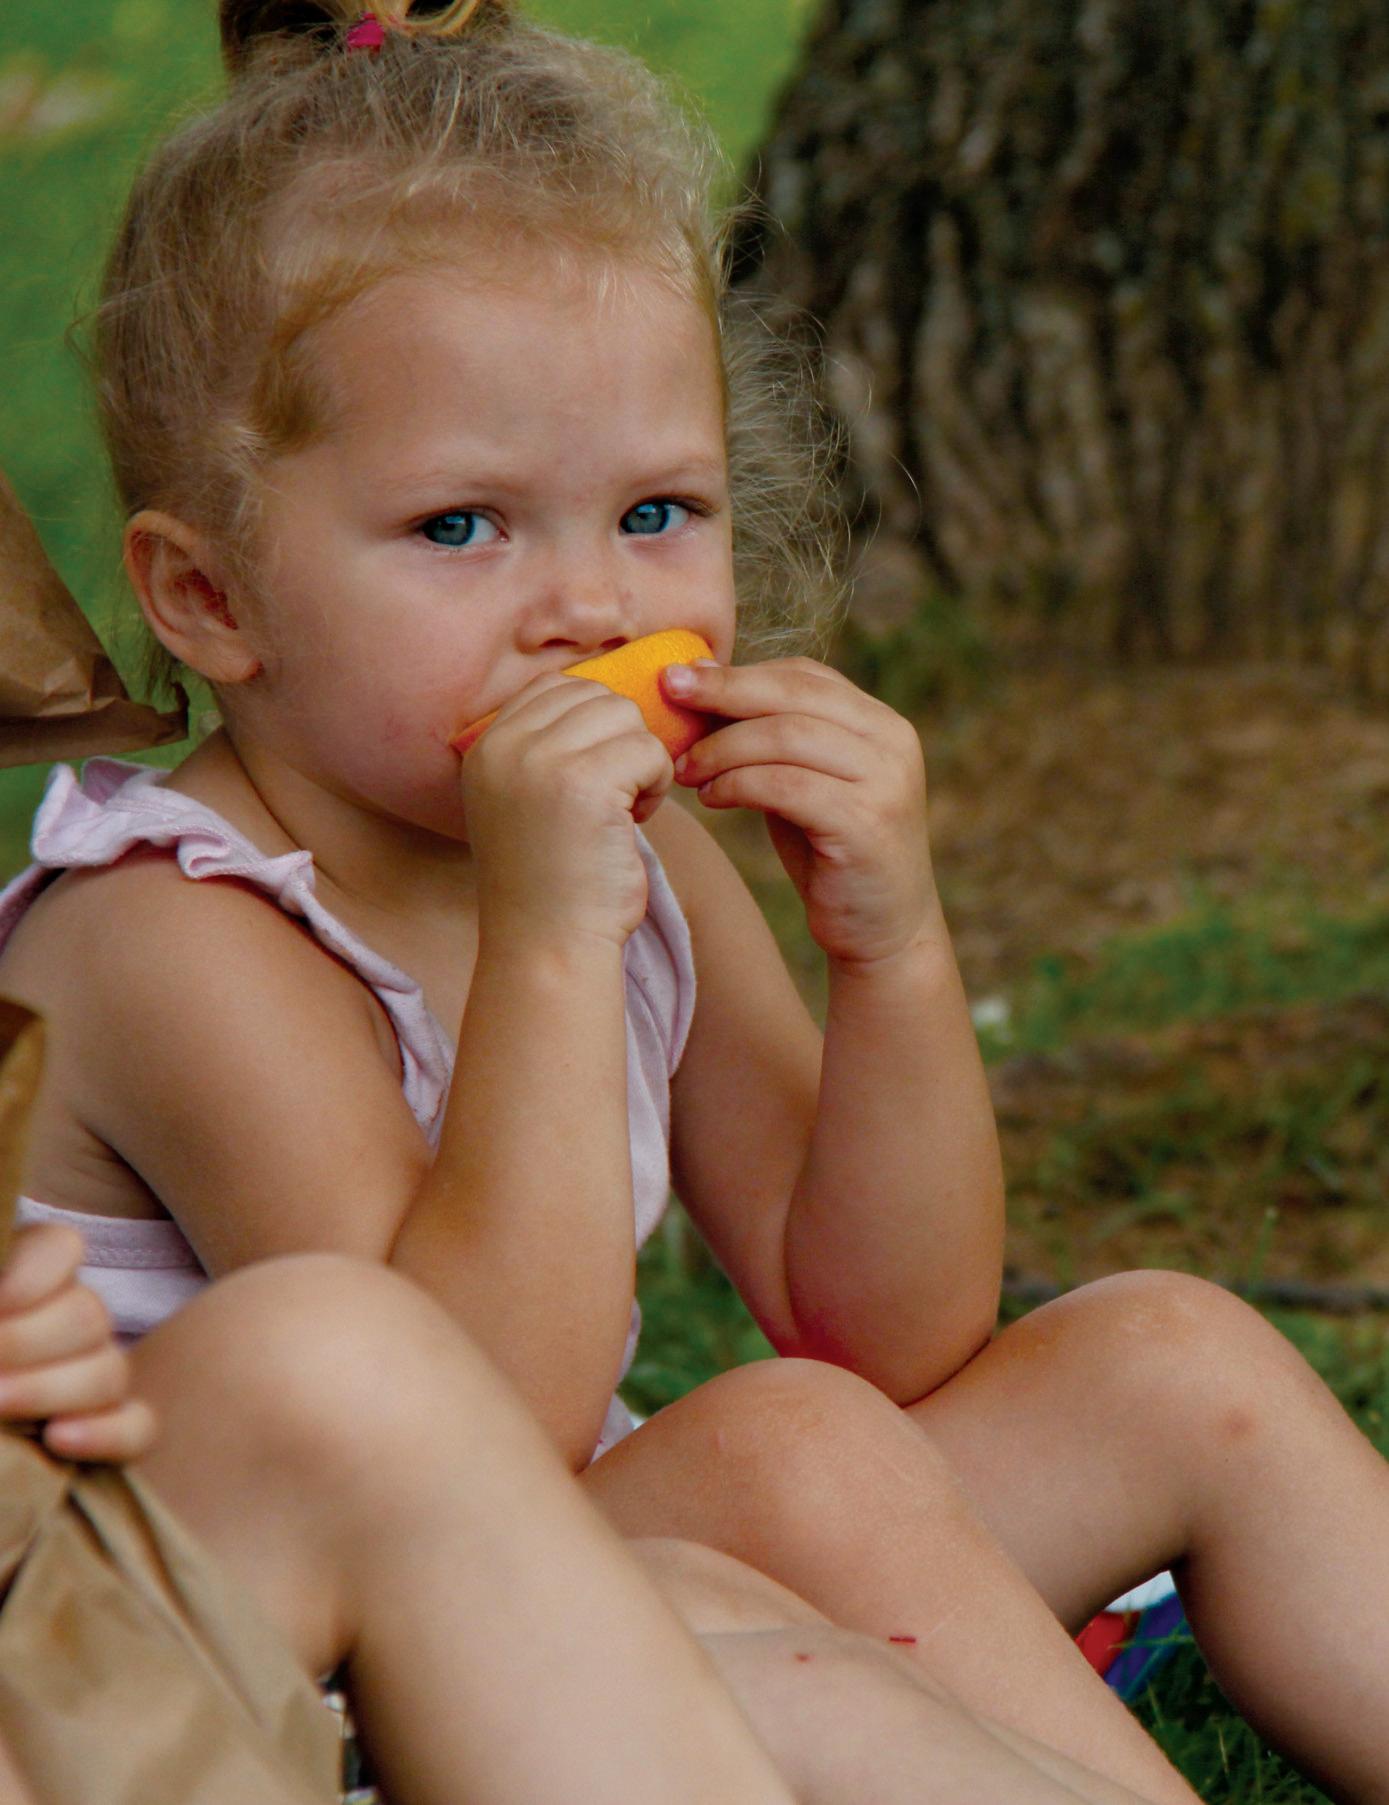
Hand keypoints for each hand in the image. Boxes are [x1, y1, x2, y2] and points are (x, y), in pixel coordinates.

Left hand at [0, 1223, 156, 1463]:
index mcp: (29, 1277)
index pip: (62, 1248)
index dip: (33, 1274)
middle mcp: (69, 1321)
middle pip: (88, 1314)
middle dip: (29, 1342)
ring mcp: (93, 1377)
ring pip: (111, 1371)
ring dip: (51, 1389)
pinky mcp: (107, 1431)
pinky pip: (138, 1427)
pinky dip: (106, 1433)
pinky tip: (57, 1440)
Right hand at [460, 672, 674, 949]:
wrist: (549, 946)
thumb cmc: (552, 880)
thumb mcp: (526, 800)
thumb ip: (547, 747)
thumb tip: (612, 697)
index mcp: (485, 746)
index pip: (554, 687)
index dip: (593, 724)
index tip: (596, 777)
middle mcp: (503, 746)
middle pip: (594, 695)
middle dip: (619, 742)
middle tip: (613, 798)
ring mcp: (539, 760)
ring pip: (625, 717)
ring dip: (640, 763)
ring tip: (621, 812)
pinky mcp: (584, 782)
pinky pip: (649, 750)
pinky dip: (656, 787)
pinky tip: (632, 825)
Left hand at [665, 658, 941, 966]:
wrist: (883, 930)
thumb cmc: (832, 853)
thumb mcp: (805, 783)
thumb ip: (772, 739)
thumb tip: (700, 686)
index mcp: (879, 721)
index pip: (803, 675)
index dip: (738, 673)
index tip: (678, 678)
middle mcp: (892, 741)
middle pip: (793, 695)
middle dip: (723, 692)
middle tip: (667, 694)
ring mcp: (885, 781)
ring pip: (786, 737)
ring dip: (722, 748)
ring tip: (684, 768)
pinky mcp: (866, 823)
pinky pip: (786, 786)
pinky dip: (738, 785)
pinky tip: (711, 798)